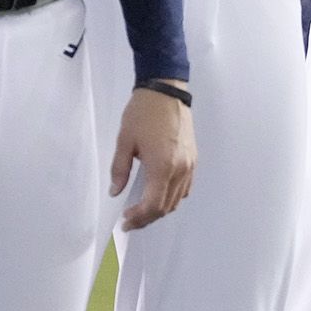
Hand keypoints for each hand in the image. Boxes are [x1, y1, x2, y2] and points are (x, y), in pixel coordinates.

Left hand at [110, 85, 197, 230]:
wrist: (166, 90)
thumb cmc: (142, 113)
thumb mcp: (124, 140)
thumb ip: (120, 170)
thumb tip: (115, 192)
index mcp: (162, 166)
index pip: (153, 205)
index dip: (138, 218)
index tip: (125, 221)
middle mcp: (180, 169)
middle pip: (166, 207)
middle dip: (147, 218)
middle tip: (130, 219)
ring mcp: (190, 164)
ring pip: (177, 199)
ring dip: (160, 208)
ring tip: (142, 208)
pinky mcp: (194, 158)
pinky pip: (185, 187)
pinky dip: (172, 196)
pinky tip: (158, 192)